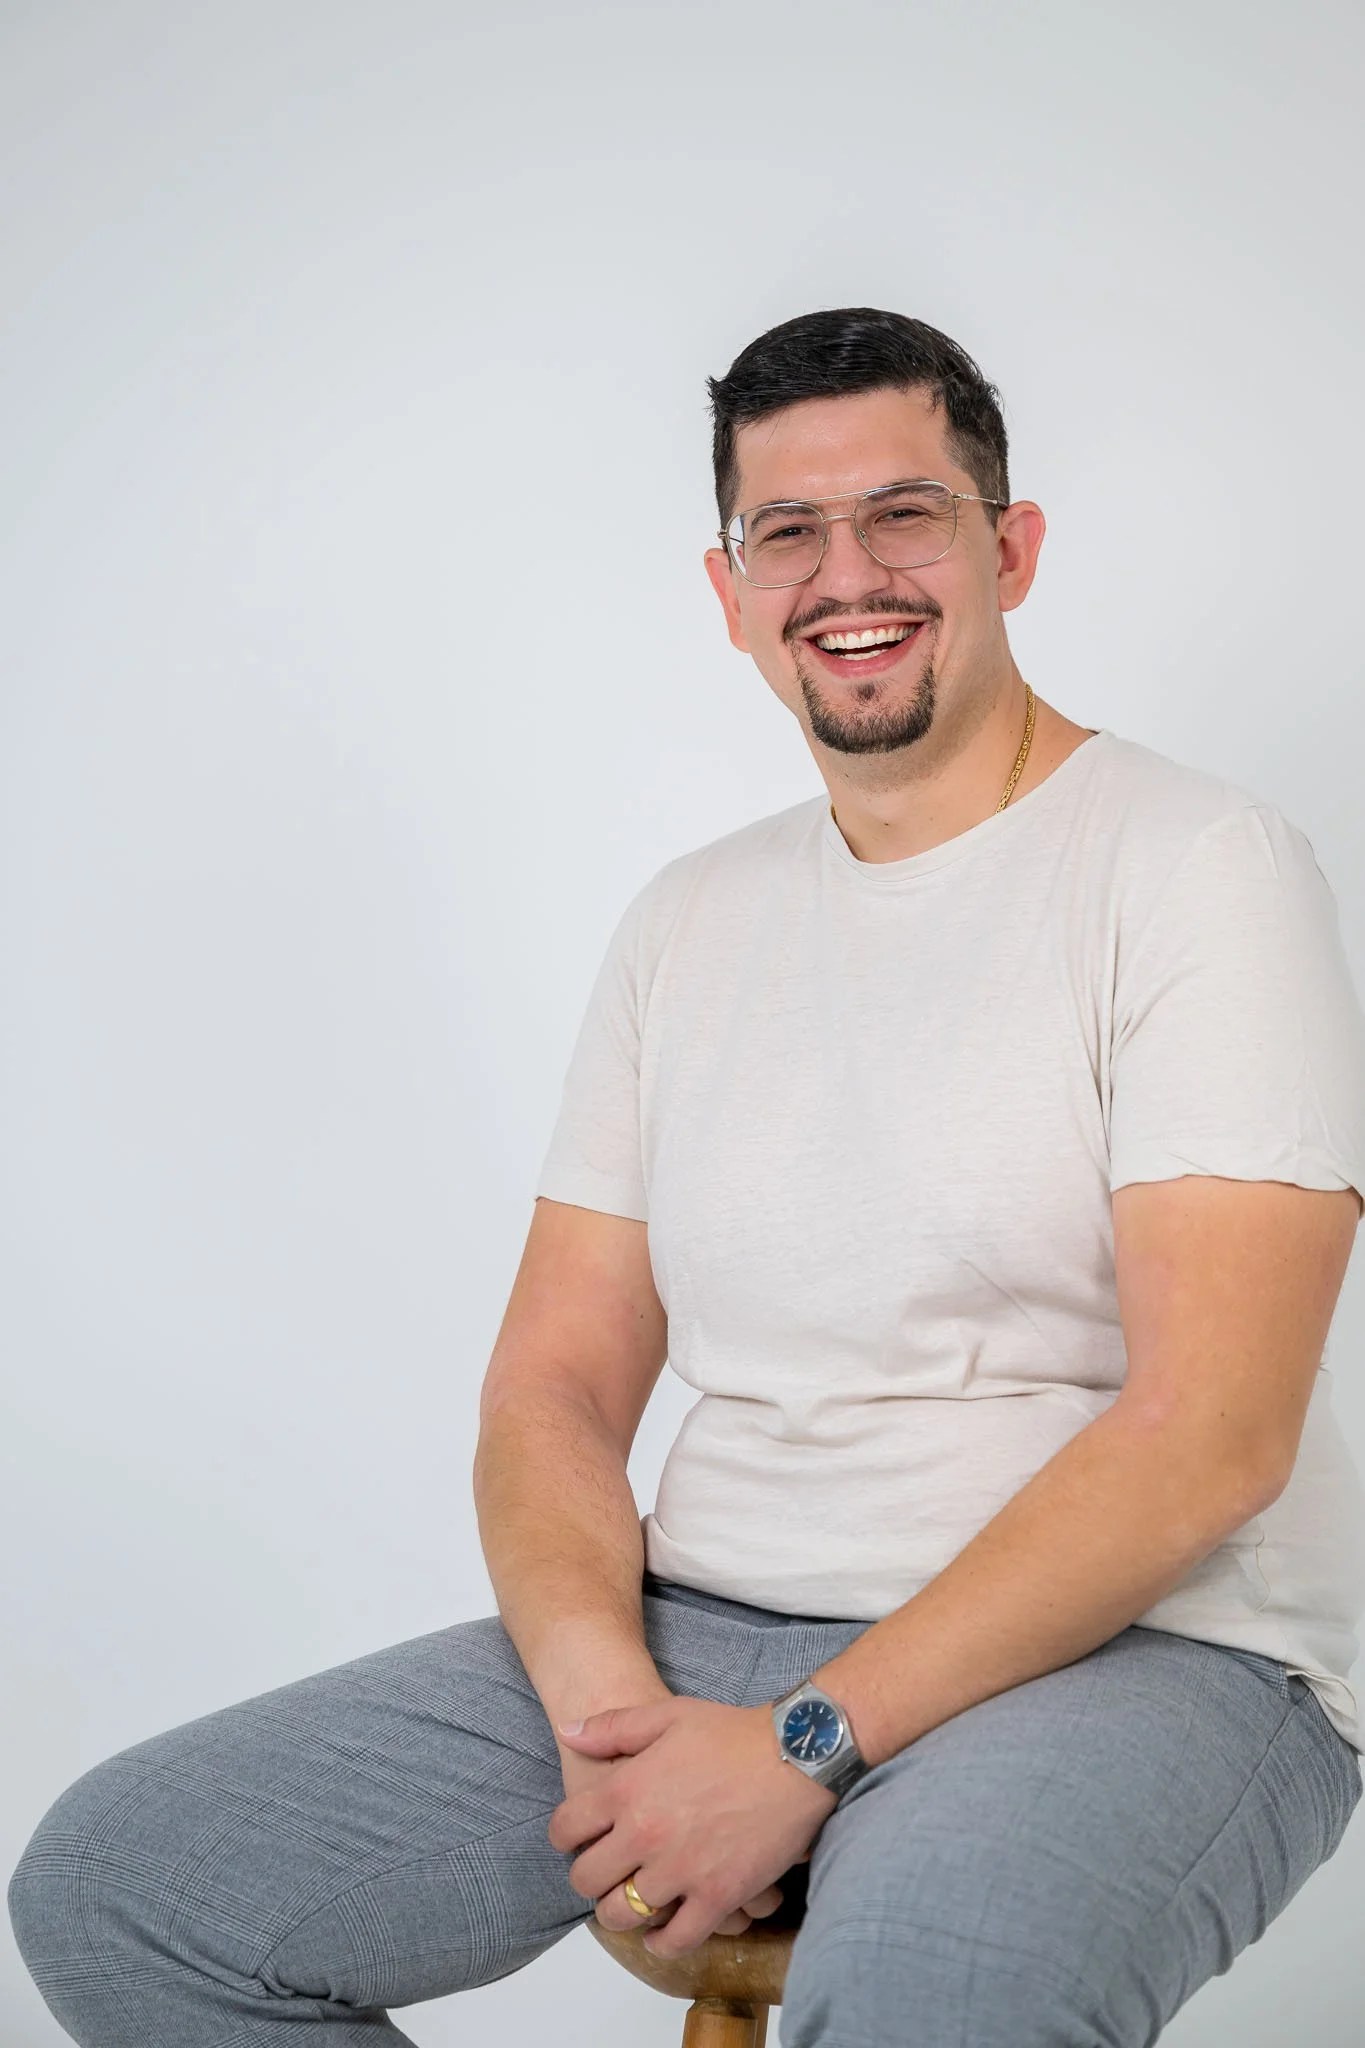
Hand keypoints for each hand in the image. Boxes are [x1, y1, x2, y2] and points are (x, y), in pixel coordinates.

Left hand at [548, 1695, 834, 1956]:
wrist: (794, 1756)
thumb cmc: (732, 1732)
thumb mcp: (667, 1714)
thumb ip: (612, 1728)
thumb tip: (569, 1732)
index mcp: (626, 1789)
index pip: (566, 1828)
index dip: (565, 1837)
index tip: (577, 1839)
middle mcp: (644, 1835)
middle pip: (587, 1879)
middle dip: (589, 1877)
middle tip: (605, 1871)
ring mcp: (679, 1870)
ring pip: (623, 1915)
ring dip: (619, 1912)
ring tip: (630, 1902)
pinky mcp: (717, 1897)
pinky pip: (675, 1940)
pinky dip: (662, 1942)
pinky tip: (661, 1931)